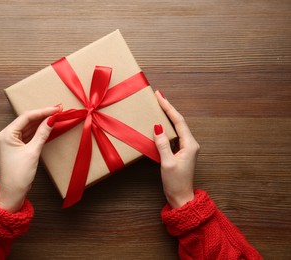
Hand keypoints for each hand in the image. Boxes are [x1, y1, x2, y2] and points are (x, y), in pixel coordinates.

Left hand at [0, 105, 61, 211]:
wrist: (12, 193)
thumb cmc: (19, 174)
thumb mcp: (33, 152)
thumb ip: (42, 133)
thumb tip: (52, 119)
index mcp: (6, 134)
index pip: (26, 117)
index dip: (43, 111)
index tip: (57, 108)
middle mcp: (6, 135)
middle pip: (27, 120)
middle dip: (43, 115)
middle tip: (58, 109)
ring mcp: (10, 141)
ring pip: (28, 127)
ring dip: (41, 122)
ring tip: (56, 116)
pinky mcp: (15, 147)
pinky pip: (28, 135)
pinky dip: (38, 131)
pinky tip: (48, 126)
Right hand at [153, 91, 199, 207]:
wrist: (181, 197)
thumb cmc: (175, 182)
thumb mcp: (167, 163)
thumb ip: (163, 145)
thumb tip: (157, 127)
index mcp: (190, 144)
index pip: (178, 121)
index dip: (168, 107)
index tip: (159, 96)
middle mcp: (190, 144)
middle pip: (178, 121)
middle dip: (168, 108)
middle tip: (158, 97)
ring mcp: (186, 148)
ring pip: (176, 127)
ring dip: (167, 116)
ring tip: (158, 106)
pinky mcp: (181, 152)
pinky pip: (174, 135)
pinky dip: (166, 127)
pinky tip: (159, 124)